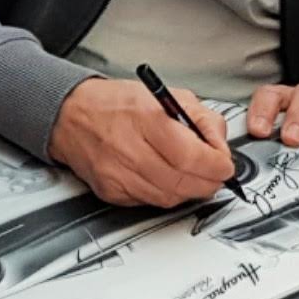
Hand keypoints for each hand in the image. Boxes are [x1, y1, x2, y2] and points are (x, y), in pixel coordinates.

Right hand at [50, 76, 237, 207]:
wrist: (72, 116)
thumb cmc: (116, 104)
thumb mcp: (167, 96)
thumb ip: (202, 119)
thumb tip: (221, 146)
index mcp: (147, 119)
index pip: (193, 156)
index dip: (217, 166)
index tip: (225, 165)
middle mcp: (130, 149)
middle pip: (183, 182)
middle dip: (209, 182)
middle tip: (216, 175)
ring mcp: (118, 174)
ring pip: (169, 198)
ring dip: (189, 191)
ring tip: (193, 176)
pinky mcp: (110, 191)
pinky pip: (150, 203)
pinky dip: (166, 195)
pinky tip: (166, 179)